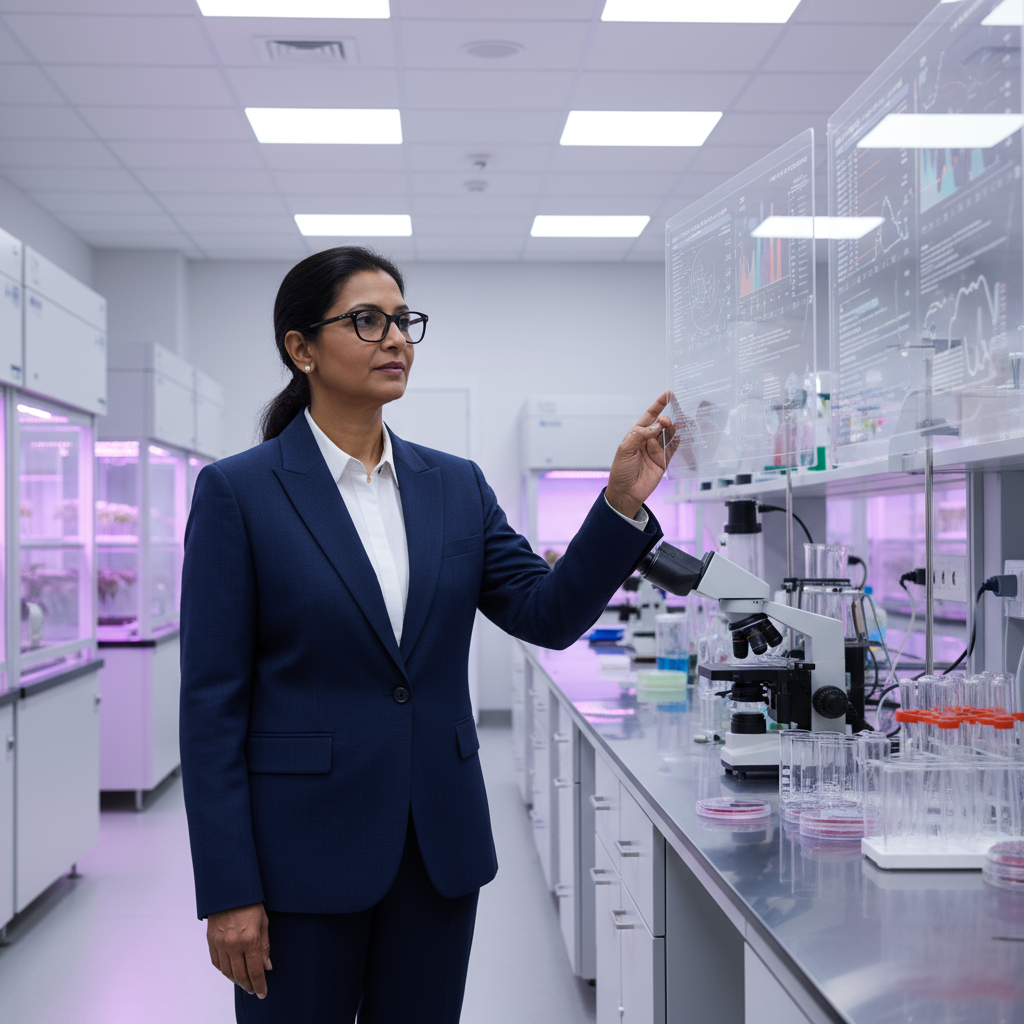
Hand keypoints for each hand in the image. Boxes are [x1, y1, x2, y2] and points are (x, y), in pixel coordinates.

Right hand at [207, 902, 271, 998]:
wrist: (230, 888)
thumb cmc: (251, 902)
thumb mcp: (264, 922)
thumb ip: (264, 946)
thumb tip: (267, 967)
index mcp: (249, 939)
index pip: (255, 970)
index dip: (260, 984)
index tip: (263, 993)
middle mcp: (233, 944)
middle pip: (240, 975)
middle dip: (249, 985)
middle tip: (254, 990)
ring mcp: (220, 943)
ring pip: (227, 971)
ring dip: (236, 980)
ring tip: (244, 983)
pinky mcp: (211, 940)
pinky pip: (216, 962)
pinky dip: (224, 970)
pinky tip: (231, 972)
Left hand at [606, 392, 676, 519]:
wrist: (626, 493)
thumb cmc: (621, 471)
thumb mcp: (625, 449)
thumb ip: (640, 435)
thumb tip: (656, 425)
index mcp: (636, 435)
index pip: (649, 416)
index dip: (658, 405)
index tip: (668, 395)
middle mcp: (647, 440)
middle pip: (660, 424)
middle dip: (666, 419)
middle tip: (667, 422)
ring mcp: (656, 451)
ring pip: (668, 435)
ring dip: (673, 428)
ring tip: (676, 425)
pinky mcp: (664, 461)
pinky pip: (673, 448)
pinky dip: (678, 441)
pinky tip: (681, 436)